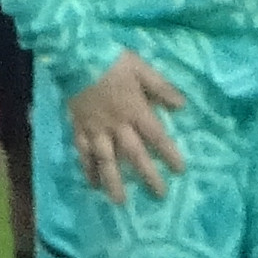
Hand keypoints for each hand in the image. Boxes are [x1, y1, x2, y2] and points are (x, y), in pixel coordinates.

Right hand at [67, 52, 189, 198]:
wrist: (76, 57)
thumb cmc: (112, 61)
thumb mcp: (142, 68)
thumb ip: (161, 87)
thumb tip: (182, 105)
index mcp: (135, 110)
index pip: (157, 136)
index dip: (169, 153)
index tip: (180, 170)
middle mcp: (117, 125)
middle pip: (134, 154)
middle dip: (147, 175)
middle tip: (158, 195)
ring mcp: (96, 129)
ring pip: (106, 159)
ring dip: (114, 181)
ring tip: (120, 201)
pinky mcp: (78, 128)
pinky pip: (82, 153)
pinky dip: (87, 169)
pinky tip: (92, 184)